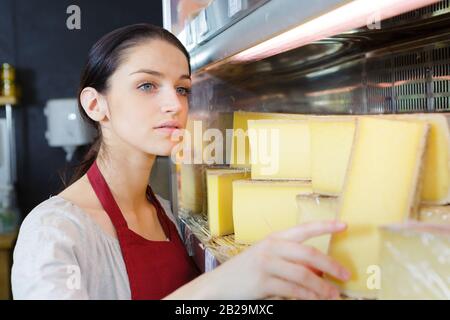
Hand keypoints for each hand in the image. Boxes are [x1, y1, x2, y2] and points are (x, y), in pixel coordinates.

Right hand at [206, 220, 349, 299]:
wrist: (218, 285)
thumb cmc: (245, 271)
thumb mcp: (266, 258)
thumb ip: (289, 260)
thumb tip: (318, 269)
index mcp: (274, 238)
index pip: (304, 229)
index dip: (325, 226)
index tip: (344, 225)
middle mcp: (271, 248)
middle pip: (310, 254)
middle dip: (331, 265)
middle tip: (346, 275)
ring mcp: (267, 265)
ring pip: (304, 276)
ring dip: (323, 288)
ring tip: (334, 295)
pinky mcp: (263, 283)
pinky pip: (293, 291)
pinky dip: (308, 297)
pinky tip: (316, 300)